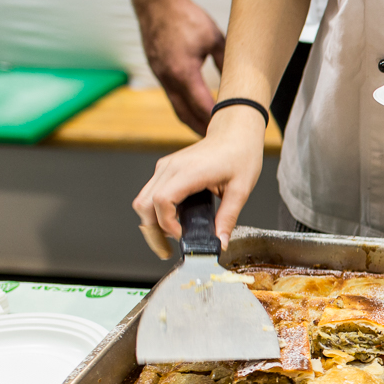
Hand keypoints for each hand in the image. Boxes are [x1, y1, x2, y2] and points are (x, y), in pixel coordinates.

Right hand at [120, 0, 226, 134]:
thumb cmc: (186, 16)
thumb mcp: (215, 39)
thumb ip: (227, 62)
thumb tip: (239, 82)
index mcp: (183, 72)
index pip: (202, 106)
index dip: (216, 122)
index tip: (230, 134)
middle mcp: (168, 78)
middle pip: (186, 115)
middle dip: (202, 131)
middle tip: (219, 146)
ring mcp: (159, 74)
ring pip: (176, 107)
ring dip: (191, 121)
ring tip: (208, 134)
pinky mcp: (157, 69)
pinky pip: (171, 96)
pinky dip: (183, 107)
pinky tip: (194, 110)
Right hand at [132, 106, 267, 256]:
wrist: (235, 133)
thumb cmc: (240, 155)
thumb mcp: (241, 189)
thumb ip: (228, 218)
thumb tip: (219, 242)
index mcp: (189, 171)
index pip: (162, 201)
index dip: (167, 224)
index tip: (182, 236)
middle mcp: (170, 168)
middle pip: (144, 204)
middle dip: (152, 231)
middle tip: (167, 250)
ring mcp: (165, 167)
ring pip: (142, 200)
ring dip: (150, 223)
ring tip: (168, 240)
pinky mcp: (165, 169)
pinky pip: (150, 193)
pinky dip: (154, 212)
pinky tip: (171, 223)